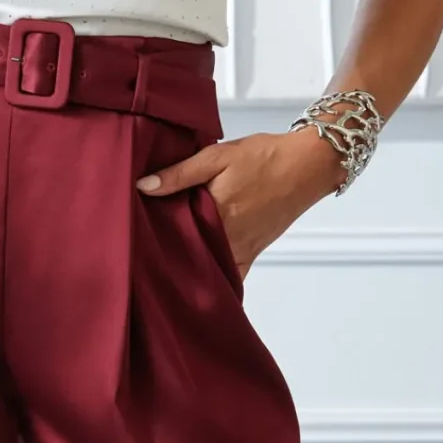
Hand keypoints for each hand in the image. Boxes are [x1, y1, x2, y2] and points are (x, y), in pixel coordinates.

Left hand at [135, 126, 342, 274]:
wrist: (308, 165)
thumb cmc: (265, 157)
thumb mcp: (218, 156)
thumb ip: (180, 173)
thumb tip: (143, 186)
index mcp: (215, 212)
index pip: (174, 233)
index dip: (153, 236)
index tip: (134, 238)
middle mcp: (229, 236)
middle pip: (189, 253)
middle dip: (167, 255)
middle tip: (143, 254)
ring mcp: (243, 247)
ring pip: (208, 266)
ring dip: (189, 267)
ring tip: (164, 265)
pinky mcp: (255, 251)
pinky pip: (234, 275)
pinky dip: (219, 280)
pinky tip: (202, 286)